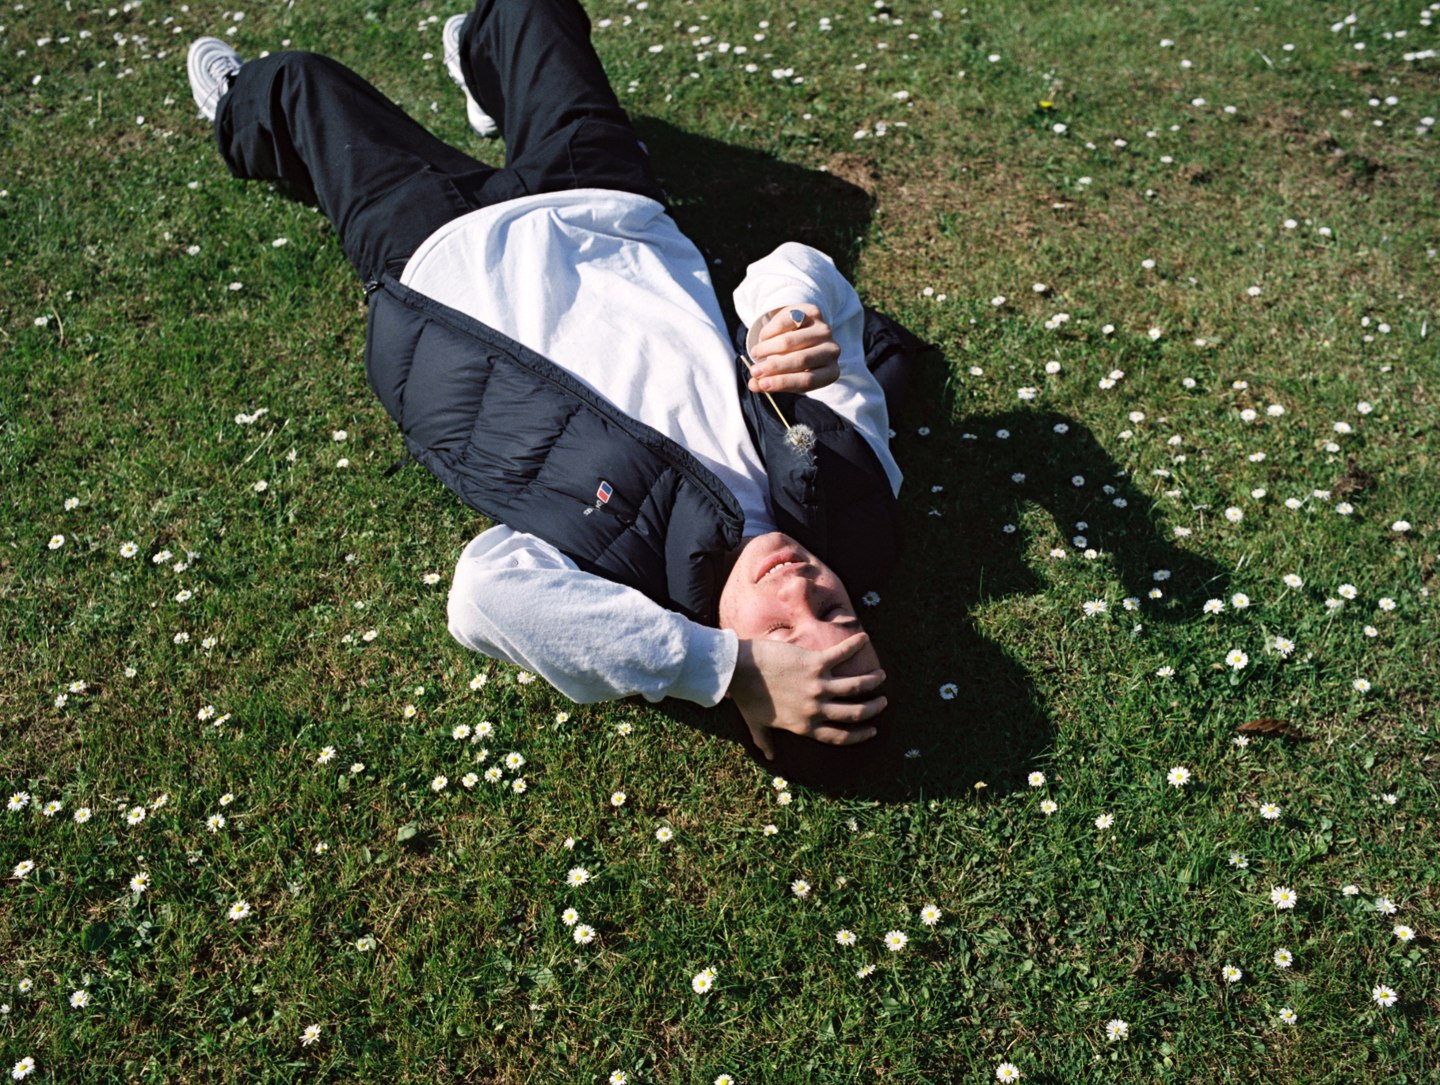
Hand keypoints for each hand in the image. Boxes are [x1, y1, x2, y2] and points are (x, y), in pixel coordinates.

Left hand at [727, 633, 886, 759]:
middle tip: (882, 702)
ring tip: (881, 676)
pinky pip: (841, 654)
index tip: (871, 730)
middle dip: (873, 708)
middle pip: (854, 713)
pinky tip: (864, 637)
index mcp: (804, 725)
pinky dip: (854, 645)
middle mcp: (815, 708)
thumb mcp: (756, 725)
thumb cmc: (746, 697)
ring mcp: (817, 685)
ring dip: (872, 681)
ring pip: (855, 686)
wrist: (737, 670)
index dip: (859, 735)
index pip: (840, 736)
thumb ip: (766, 742)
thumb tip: (770, 757)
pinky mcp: (814, 663)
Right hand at [746, 303, 840, 393]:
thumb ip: (770, 382)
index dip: (782, 382)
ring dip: (767, 348)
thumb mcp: (787, 375)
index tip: (762, 384)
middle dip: (773, 366)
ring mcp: (825, 330)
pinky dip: (769, 332)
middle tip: (754, 370)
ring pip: (790, 341)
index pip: (807, 380)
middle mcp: (832, 351)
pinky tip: (762, 338)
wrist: (804, 333)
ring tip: (755, 354)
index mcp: (830, 372)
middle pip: (800, 360)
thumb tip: (754, 385)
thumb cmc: (795, 362)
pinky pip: (786, 322)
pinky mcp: (814, 312)